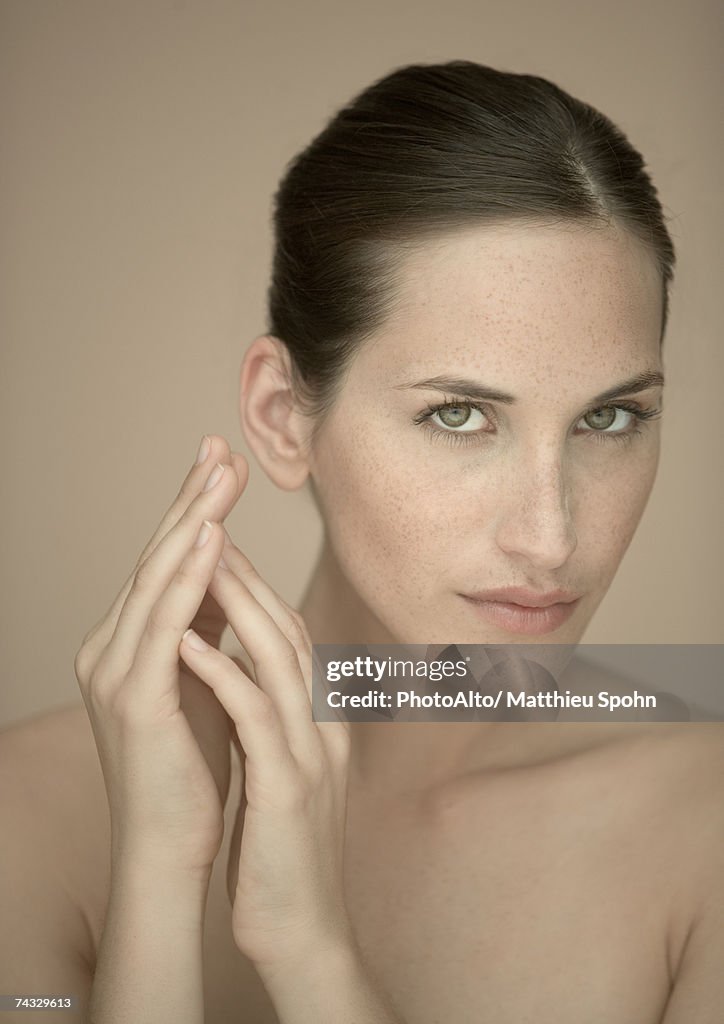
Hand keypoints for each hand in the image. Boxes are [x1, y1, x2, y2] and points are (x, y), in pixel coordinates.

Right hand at [73, 435, 248, 874]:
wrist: (170, 844)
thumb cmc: (191, 766)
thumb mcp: (202, 680)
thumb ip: (206, 631)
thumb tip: (231, 580)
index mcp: (129, 642)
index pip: (165, 563)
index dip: (191, 510)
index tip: (221, 463)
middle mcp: (110, 646)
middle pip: (156, 558)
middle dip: (190, 500)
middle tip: (218, 446)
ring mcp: (114, 669)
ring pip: (155, 580)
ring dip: (189, 522)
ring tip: (218, 474)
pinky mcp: (132, 695)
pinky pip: (163, 624)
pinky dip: (187, 577)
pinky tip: (210, 538)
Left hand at [177, 531, 353, 969]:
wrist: (305, 926)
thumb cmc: (283, 848)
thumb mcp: (284, 767)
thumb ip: (273, 716)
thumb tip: (245, 668)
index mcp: (321, 719)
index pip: (290, 635)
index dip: (256, 587)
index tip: (218, 550)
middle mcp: (323, 725)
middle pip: (289, 630)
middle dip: (248, 575)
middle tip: (212, 529)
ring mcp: (311, 753)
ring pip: (279, 658)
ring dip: (240, 606)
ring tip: (204, 563)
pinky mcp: (289, 788)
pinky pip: (256, 717)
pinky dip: (225, 674)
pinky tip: (192, 646)